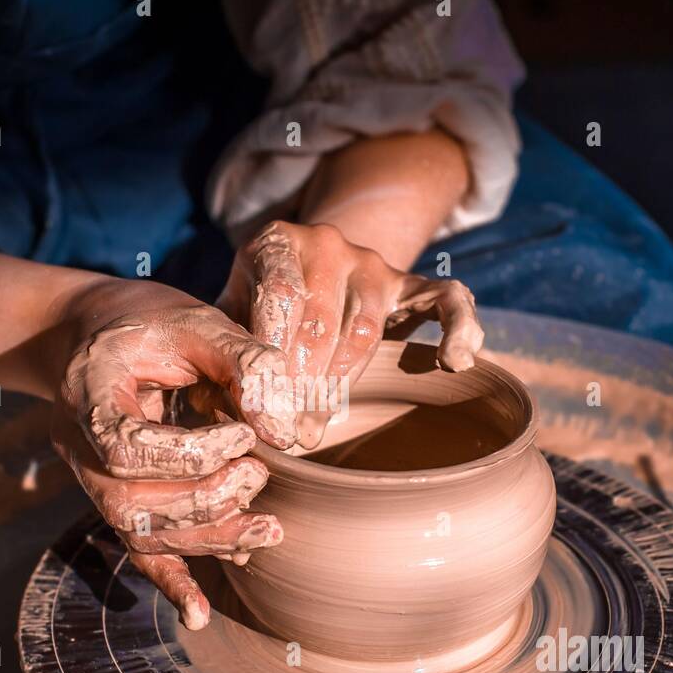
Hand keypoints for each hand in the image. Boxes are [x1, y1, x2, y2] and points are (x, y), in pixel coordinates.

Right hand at [49, 280, 297, 629]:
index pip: (128, 449)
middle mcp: (78, 448)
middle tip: (260, 474)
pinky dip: (169, 583)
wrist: (90, 333)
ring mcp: (91, 481)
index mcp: (88, 394)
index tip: (242, 434)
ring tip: (269, 529)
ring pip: (139, 534)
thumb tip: (287, 433)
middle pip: (132, 504)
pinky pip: (135, 550)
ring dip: (207, 539)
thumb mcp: (197, 322)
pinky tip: (198, 613)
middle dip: (207, 499)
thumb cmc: (147, 323)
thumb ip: (245, 366)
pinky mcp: (115, 499)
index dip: (189, 454)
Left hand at [218, 221, 483, 447]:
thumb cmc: (256, 305)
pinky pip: (447, 298)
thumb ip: (223, 350)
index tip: (264, 409)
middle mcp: (326, 242)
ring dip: (341, 382)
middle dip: (300, 383)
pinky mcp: (411, 281)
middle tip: (287, 432)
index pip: (277, 299)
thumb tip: (216, 410)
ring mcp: (372, 261)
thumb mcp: (229, 312)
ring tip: (318, 424)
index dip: (272, 358)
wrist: (308, 261)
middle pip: (319, 320)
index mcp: (276, 241)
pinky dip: (457, 328)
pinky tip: (454, 362)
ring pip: (365, 326)